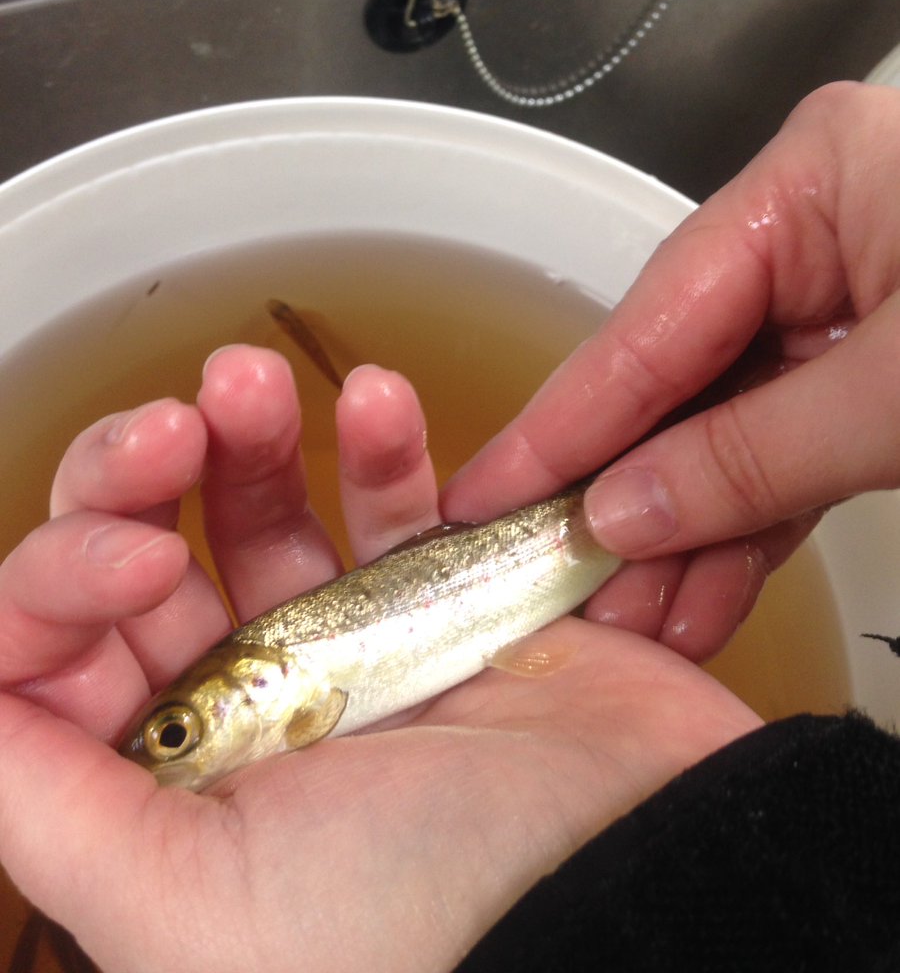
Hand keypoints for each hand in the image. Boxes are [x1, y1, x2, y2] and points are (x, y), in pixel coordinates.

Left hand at [0, 345, 757, 972]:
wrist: (643, 893)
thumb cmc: (433, 934)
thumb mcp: (192, 909)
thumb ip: (52, 807)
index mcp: (164, 787)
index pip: (50, 650)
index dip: (66, 573)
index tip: (145, 557)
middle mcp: (243, 716)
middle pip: (144, 554)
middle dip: (141, 471)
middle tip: (182, 424)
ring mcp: (346, 652)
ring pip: (261, 509)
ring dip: (250, 432)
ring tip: (255, 384)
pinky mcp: (444, 605)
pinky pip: (393, 505)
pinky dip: (381, 445)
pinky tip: (379, 404)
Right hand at [443, 81, 899, 662]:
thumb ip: (752, 456)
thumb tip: (619, 513)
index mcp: (810, 184)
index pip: (649, 323)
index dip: (563, 426)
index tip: (482, 498)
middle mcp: (813, 232)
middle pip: (680, 379)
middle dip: (629, 497)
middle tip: (557, 585)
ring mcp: (846, 301)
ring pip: (733, 428)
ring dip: (688, 533)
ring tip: (634, 622)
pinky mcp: (878, 367)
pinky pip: (792, 451)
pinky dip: (754, 525)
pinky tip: (704, 595)